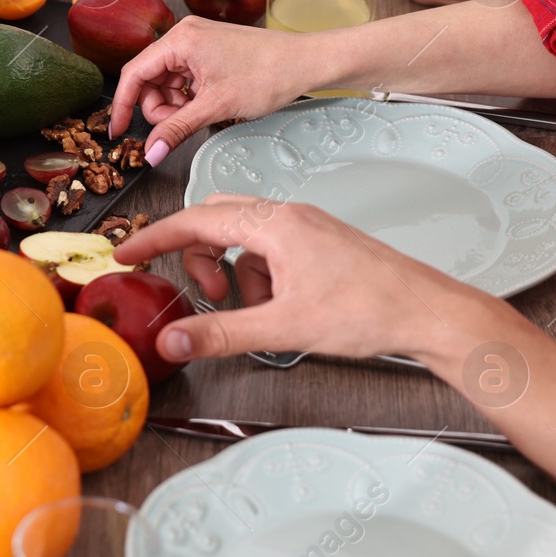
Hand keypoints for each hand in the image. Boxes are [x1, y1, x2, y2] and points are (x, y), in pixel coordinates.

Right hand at [108, 17, 317, 162]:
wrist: (306, 62)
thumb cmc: (269, 73)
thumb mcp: (216, 106)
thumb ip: (177, 129)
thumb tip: (151, 152)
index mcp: (180, 40)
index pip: (134, 73)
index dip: (123, 106)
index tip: (118, 132)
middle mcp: (184, 36)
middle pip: (148, 79)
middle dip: (159, 108)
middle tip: (180, 125)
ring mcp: (197, 43)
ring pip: (166, 82)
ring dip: (176, 105)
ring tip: (202, 113)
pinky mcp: (208, 52)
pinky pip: (183, 79)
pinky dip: (189, 98)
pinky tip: (208, 105)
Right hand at [112, 195, 499, 366]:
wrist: (430, 313)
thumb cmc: (370, 311)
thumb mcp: (283, 327)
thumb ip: (220, 333)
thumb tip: (172, 340)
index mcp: (275, 224)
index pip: (195, 221)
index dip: (154, 238)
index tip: (125, 254)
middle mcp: (288, 216)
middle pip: (216, 221)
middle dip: (195, 257)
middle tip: (192, 292)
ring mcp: (306, 228)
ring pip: (243, 238)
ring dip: (230, 271)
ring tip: (246, 308)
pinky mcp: (320, 245)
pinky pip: (269, 250)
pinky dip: (257, 276)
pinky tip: (275, 308)